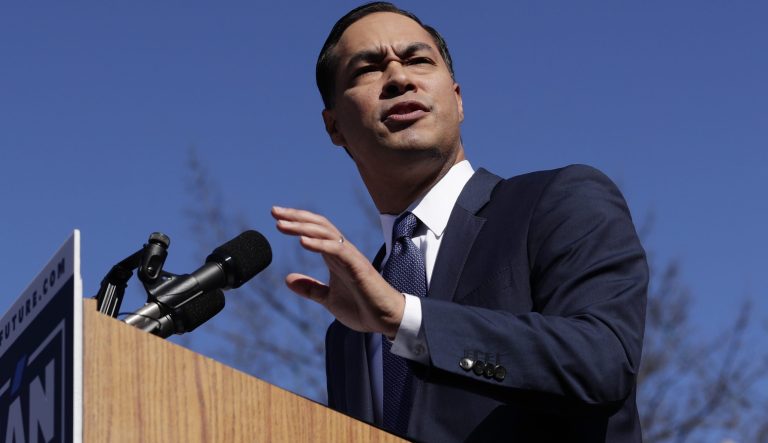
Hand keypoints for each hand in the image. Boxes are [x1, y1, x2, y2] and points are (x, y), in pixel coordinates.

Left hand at [271, 206, 403, 335]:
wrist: (386, 319)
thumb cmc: (362, 307)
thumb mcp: (329, 299)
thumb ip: (311, 288)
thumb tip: (288, 279)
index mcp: (334, 257)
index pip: (314, 231)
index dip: (296, 222)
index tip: (276, 218)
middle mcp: (342, 251)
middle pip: (318, 225)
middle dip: (296, 217)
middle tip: (274, 211)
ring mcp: (350, 257)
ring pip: (325, 232)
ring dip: (302, 227)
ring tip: (282, 224)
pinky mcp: (357, 266)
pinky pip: (336, 249)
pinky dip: (319, 244)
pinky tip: (302, 242)